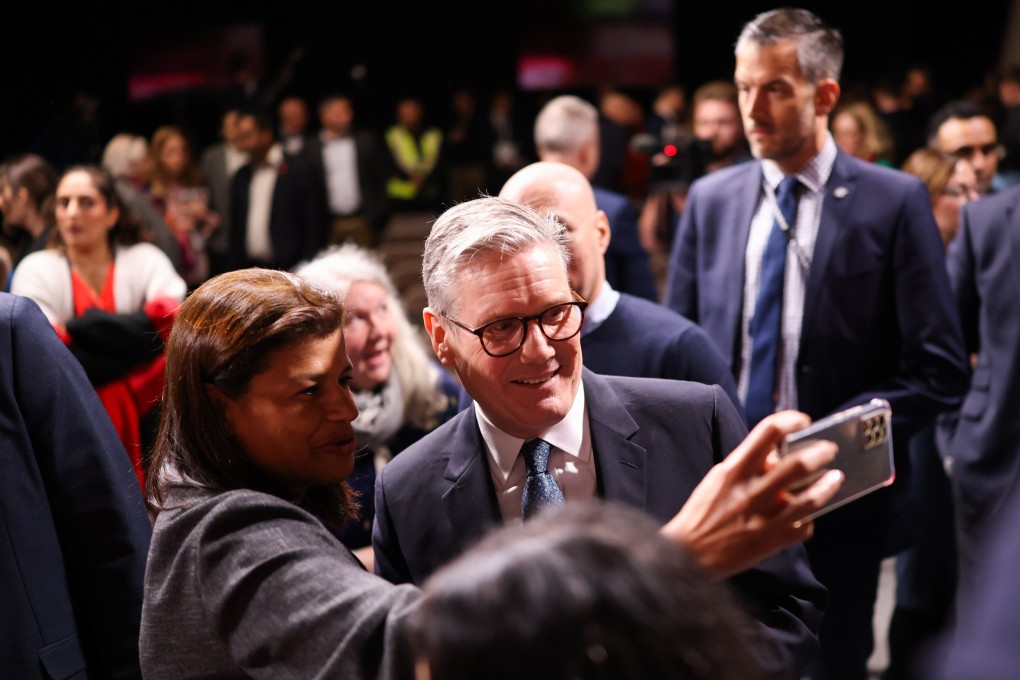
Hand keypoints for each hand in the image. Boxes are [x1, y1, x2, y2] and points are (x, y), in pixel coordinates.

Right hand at [661, 411, 842, 578]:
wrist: (689, 554)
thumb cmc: (703, 512)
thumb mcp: (719, 479)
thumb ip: (748, 464)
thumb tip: (777, 455)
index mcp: (734, 471)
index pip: (767, 432)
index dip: (791, 420)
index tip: (802, 421)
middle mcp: (751, 492)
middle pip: (797, 465)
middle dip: (820, 452)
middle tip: (829, 449)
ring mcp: (764, 519)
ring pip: (810, 498)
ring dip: (829, 485)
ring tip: (836, 477)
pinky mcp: (772, 543)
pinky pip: (804, 527)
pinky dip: (809, 520)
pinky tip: (809, 515)